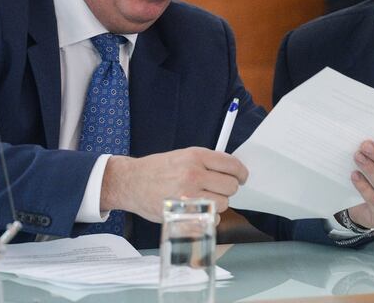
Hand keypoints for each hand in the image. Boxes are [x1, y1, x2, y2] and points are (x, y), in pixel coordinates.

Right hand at [100, 147, 247, 222]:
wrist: (131, 182)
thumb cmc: (156, 169)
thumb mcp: (182, 155)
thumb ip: (206, 161)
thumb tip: (231, 169)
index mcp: (195, 156)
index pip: (232, 164)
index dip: (241, 172)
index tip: (242, 177)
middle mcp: (194, 174)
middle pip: (231, 186)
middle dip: (228, 188)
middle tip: (219, 189)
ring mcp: (189, 195)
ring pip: (224, 203)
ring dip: (218, 203)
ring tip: (203, 199)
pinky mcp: (184, 213)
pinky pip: (211, 218)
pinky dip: (208, 217)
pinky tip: (197, 210)